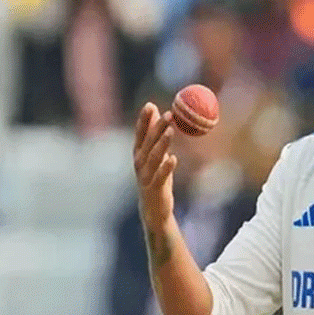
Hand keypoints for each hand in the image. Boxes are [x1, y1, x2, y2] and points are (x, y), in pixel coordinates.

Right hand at [133, 102, 176, 230]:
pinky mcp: (154, 188)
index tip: (150, 105)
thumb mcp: (154, 154)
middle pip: (148, 142)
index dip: (144, 119)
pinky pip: (161, 176)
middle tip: (169, 113)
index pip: (140, 133)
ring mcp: (145, 176)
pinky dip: (166, 168)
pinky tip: (173, 159)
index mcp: (139, 153)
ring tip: (171, 131)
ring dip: (162, 143)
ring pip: (154, 157)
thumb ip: (153, 134)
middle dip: (157, 127)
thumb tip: (155, 109)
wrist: (153, 209)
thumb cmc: (155, 177)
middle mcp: (139, 163)